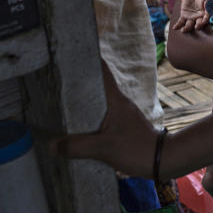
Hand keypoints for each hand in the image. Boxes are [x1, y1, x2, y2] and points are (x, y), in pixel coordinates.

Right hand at [50, 61, 158, 177]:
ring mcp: (120, 113)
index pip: (102, 72)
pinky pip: (100, 115)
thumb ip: (77, 146)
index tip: (71, 52)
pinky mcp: (120, 125)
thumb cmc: (137, 149)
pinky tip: (75, 126)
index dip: (88, 60)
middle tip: (55, 79)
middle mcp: (118, 102)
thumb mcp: (104, 148)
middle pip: (95, 85)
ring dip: (82, 101)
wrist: (160, 160)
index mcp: (115, 99)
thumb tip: (51, 145)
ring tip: (59, 101)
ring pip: (97, 101)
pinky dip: (87, 117)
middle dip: (77, 82)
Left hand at [174, 0, 209, 32]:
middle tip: (197, 27)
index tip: (204, 21)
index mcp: (204, 15)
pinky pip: (181, 21)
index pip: (205, 21)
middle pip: (198, 25)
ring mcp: (190, 17)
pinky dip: (178, 25)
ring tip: (183, 30)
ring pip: (189, 25)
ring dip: (186, 28)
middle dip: (197, 26)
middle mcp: (198, 18)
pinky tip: (175, 28)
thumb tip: (208, 14)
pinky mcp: (184, 15)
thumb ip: (208, 7)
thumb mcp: (207, 0)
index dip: (204, 22)